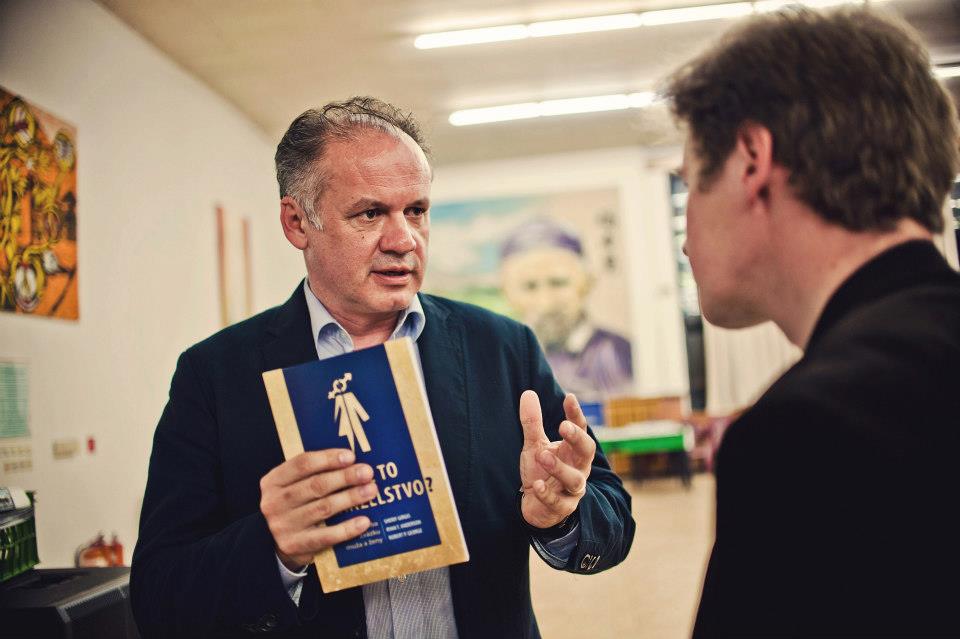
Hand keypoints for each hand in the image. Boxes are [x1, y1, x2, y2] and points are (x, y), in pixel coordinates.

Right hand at [260, 449, 376, 569]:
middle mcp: (275, 502)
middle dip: (345, 477)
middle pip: (316, 485)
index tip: (351, 456)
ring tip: (371, 491)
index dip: (328, 458)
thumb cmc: (294, 506)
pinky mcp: (295, 545)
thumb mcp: (293, 486)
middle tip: (367, 473)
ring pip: (323, 508)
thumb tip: (352, 462)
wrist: (276, 543)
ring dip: (351, 498)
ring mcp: (283, 526)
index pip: (302, 464)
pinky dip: (347, 528)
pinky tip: (364, 521)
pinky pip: (326, 536)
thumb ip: (314, 473)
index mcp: (273, 481)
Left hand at [519, 390, 595, 528]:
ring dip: (560, 468)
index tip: (569, 397)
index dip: (576, 414)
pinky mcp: (562, 507)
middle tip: (563, 426)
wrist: (537, 506)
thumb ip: (532, 423)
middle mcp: (579, 468)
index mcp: (574, 450)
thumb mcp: (535, 445)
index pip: (580, 429)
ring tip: (543, 456)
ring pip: (575, 479)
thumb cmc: (542, 471)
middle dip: (577, 439)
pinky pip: (557, 502)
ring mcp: (572, 489)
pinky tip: (536, 485)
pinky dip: (547, 494)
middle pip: (587, 452)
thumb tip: (528, 393)